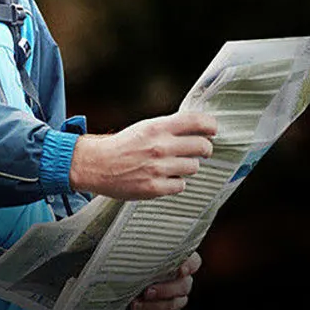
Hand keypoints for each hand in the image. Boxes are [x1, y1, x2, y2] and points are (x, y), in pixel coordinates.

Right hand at [69, 112, 216, 199]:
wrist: (96, 165)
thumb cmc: (122, 145)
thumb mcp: (144, 128)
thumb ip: (168, 128)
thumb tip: (198, 129)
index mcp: (157, 127)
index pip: (196, 121)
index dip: (210, 125)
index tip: (213, 130)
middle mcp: (160, 146)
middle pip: (202, 146)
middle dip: (204, 149)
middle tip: (201, 151)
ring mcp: (158, 168)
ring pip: (193, 167)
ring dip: (187, 166)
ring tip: (174, 165)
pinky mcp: (154, 187)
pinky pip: (180, 185)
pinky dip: (175, 182)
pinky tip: (164, 178)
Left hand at [126, 251, 201, 309]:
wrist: (118, 287)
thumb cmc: (127, 263)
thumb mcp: (133, 254)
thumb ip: (141, 251)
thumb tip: (132, 244)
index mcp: (178, 260)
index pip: (194, 262)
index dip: (189, 266)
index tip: (179, 269)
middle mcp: (182, 279)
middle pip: (184, 286)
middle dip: (165, 290)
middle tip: (146, 291)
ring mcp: (178, 298)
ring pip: (174, 304)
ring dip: (152, 306)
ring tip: (133, 304)